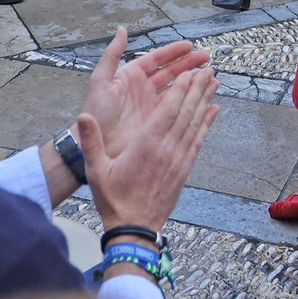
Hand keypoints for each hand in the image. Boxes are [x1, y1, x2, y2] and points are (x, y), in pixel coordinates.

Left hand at [77, 26, 213, 160]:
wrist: (96, 146)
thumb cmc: (96, 113)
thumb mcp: (100, 81)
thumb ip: (112, 55)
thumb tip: (122, 30)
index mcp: (132, 76)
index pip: (156, 59)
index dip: (173, 52)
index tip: (191, 46)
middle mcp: (144, 89)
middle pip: (171, 72)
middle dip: (189, 64)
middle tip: (207, 58)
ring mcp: (152, 106)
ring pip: (177, 89)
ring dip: (193, 82)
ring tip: (210, 75)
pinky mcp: (158, 122)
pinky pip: (177, 108)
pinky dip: (190, 102)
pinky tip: (204, 97)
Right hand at [77, 64, 218, 233]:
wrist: (135, 229)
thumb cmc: (114, 199)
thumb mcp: (96, 170)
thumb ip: (92, 142)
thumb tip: (83, 116)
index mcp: (146, 146)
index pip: (167, 112)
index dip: (180, 91)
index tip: (189, 73)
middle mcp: (167, 150)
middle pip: (186, 113)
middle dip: (198, 89)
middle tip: (208, 69)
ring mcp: (178, 160)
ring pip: (196, 124)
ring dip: (205, 101)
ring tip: (214, 82)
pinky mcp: (184, 169)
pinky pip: (198, 141)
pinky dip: (207, 124)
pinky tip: (213, 111)